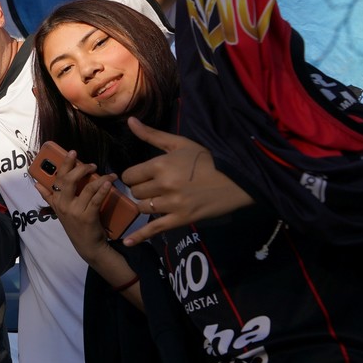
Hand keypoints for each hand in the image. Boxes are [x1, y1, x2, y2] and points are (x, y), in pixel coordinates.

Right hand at [29, 151, 110, 261]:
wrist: (87, 246)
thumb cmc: (75, 226)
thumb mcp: (59, 211)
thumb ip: (49, 197)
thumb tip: (37, 184)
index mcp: (57, 201)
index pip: (57, 179)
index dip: (64, 164)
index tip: (71, 152)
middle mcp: (63, 205)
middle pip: (68, 180)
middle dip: (80, 168)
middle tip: (91, 164)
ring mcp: (75, 211)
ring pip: (86, 189)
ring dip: (100, 179)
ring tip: (109, 175)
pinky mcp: (87, 217)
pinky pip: (96, 199)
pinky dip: (103, 189)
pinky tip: (109, 183)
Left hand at [120, 117, 253, 245]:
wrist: (236, 179)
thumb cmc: (206, 159)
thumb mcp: (179, 143)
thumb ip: (151, 134)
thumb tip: (129, 120)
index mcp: (160, 165)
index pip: (130, 175)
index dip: (134, 176)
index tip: (142, 176)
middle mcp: (163, 185)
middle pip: (135, 192)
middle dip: (141, 189)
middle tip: (153, 187)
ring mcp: (172, 204)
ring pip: (142, 208)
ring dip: (145, 204)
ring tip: (156, 199)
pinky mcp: (181, 219)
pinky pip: (154, 229)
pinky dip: (139, 236)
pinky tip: (127, 242)